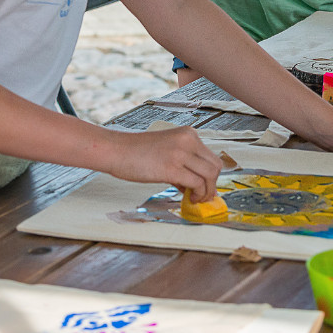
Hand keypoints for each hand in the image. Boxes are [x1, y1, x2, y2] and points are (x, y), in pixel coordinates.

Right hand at [103, 126, 221, 200]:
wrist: (116, 150)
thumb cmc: (136, 152)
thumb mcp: (166, 151)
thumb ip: (183, 165)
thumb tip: (197, 187)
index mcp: (188, 134)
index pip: (212, 156)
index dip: (211, 176)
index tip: (205, 187)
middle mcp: (188, 140)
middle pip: (216, 166)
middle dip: (212, 184)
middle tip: (202, 196)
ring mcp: (180, 153)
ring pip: (210, 175)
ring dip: (207, 191)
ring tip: (195, 198)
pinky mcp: (172, 168)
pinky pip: (196, 184)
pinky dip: (197, 194)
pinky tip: (188, 198)